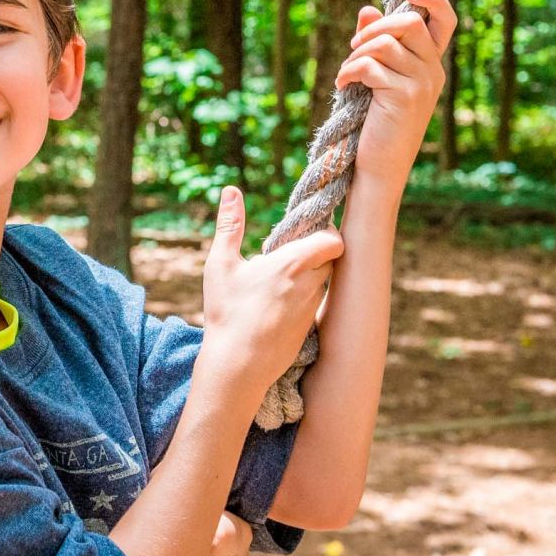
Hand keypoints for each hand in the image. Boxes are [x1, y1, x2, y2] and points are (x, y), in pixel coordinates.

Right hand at [198, 186, 341, 397]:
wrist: (238, 365)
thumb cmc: (227, 312)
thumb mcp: (221, 264)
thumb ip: (229, 224)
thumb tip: (230, 191)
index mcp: (293, 264)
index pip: (333, 240)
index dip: (325, 232)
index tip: (305, 231)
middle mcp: (310, 285)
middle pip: (330, 258)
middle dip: (314, 252)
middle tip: (287, 252)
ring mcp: (311, 308)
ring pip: (321, 282)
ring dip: (307, 275)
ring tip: (278, 279)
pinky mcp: (309, 328)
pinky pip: (312, 303)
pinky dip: (300, 297)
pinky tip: (275, 304)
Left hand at [334, 0, 457, 180]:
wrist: (378, 167)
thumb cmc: (375, 122)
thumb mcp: (378, 77)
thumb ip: (376, 42)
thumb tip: (367, 8)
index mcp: (431, 62)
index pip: (445, 19)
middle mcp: (433, 70)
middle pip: (408, 21)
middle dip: (373, 28)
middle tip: (354, 48)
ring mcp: (422, 83)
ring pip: (384, 43)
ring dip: (355, 54)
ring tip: (346, 73)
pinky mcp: (405, 97)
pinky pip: (370, 66)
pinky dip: (348, 71)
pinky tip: (342, 85)